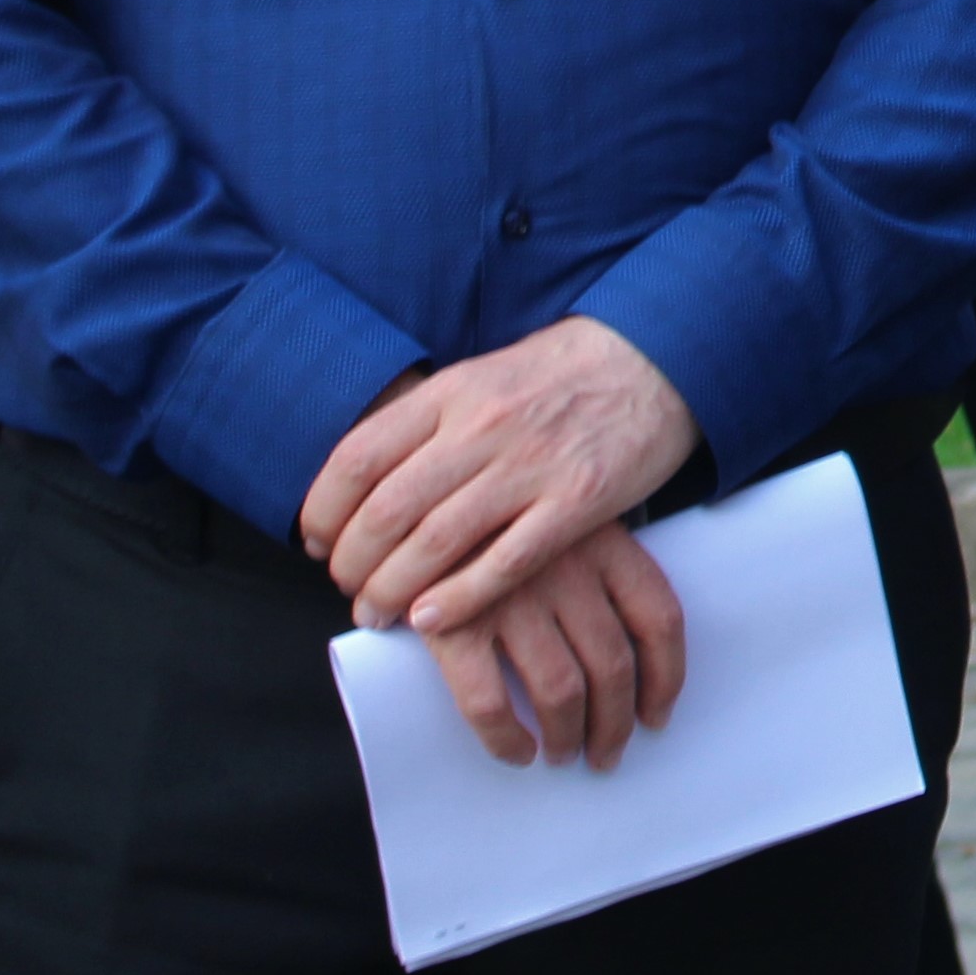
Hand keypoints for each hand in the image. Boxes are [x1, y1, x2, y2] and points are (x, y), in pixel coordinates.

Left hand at [299, 315, 698, 636]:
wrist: (658, 356)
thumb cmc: (562, 373)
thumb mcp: (482, 375)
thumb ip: (427, 422)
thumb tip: (362, 482)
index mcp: (452, 391)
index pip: (356, 459)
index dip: (323, 513)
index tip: (318, 544)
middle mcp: (483, 426)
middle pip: (386, 512)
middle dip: (352, 565)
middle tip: (349, 589)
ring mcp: (532, 465)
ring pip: (434, 544)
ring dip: (392, 590)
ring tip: (378, 614)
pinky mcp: (578, 501)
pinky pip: (504, 563)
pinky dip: (459, 598)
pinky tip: (432, 618)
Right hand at [425, 524, 688, 772]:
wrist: (417, 490)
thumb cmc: (500, 512)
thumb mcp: (565, 517)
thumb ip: (598, 567)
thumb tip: (627, 658)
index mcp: (606, 542)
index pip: (659, 619)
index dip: (665, 677)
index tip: (657, 717)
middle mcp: (568, 570)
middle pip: (613, 665)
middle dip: (614, 723)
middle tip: (605, 753)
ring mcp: (512, 596)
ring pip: (560, 690)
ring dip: (567, 736)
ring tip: (562, 755)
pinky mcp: (454, 622)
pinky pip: (489, 702)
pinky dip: (507, 738)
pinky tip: (516, 751)